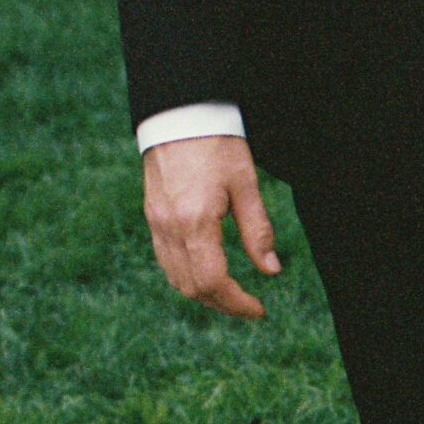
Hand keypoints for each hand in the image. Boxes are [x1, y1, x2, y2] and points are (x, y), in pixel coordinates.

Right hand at [140, 135, 278, 319]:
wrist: (179, 115)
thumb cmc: (216, 144)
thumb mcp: (246, 185)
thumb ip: (257, 231)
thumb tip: (271, 271)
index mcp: (195, 221)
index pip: (212, 281)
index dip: (237, 302)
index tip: (259, 309)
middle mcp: (169, 228)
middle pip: (192, 287)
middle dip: (222, 304)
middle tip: (249, 307)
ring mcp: (156, 223)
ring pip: (175, 278)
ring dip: (204, 294)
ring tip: (232, 295)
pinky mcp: (152, 217)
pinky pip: (165, 260)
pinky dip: (186, 276)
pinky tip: (208, 274)